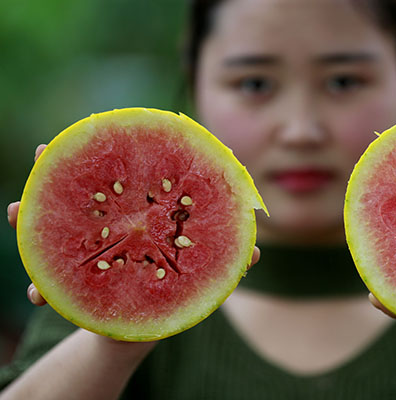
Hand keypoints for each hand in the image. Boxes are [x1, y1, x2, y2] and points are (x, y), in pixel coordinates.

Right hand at [8, 144, 260, 308]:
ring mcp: (91, 253)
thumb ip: (224, 260)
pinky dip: (41, 285)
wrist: (149, 328)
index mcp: (141, 219)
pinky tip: (34, 292)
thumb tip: (257, 253)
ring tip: (14, 210)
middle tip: (39, 154)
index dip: (108, 158)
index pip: (124, 182)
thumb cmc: (176, 291)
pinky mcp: (78, 285)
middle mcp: (111, 229)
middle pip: (82, 196)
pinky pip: (52, 281)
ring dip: (32, 219)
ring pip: (57, 229)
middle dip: (57, 174)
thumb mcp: (200, 274)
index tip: (88, 133)